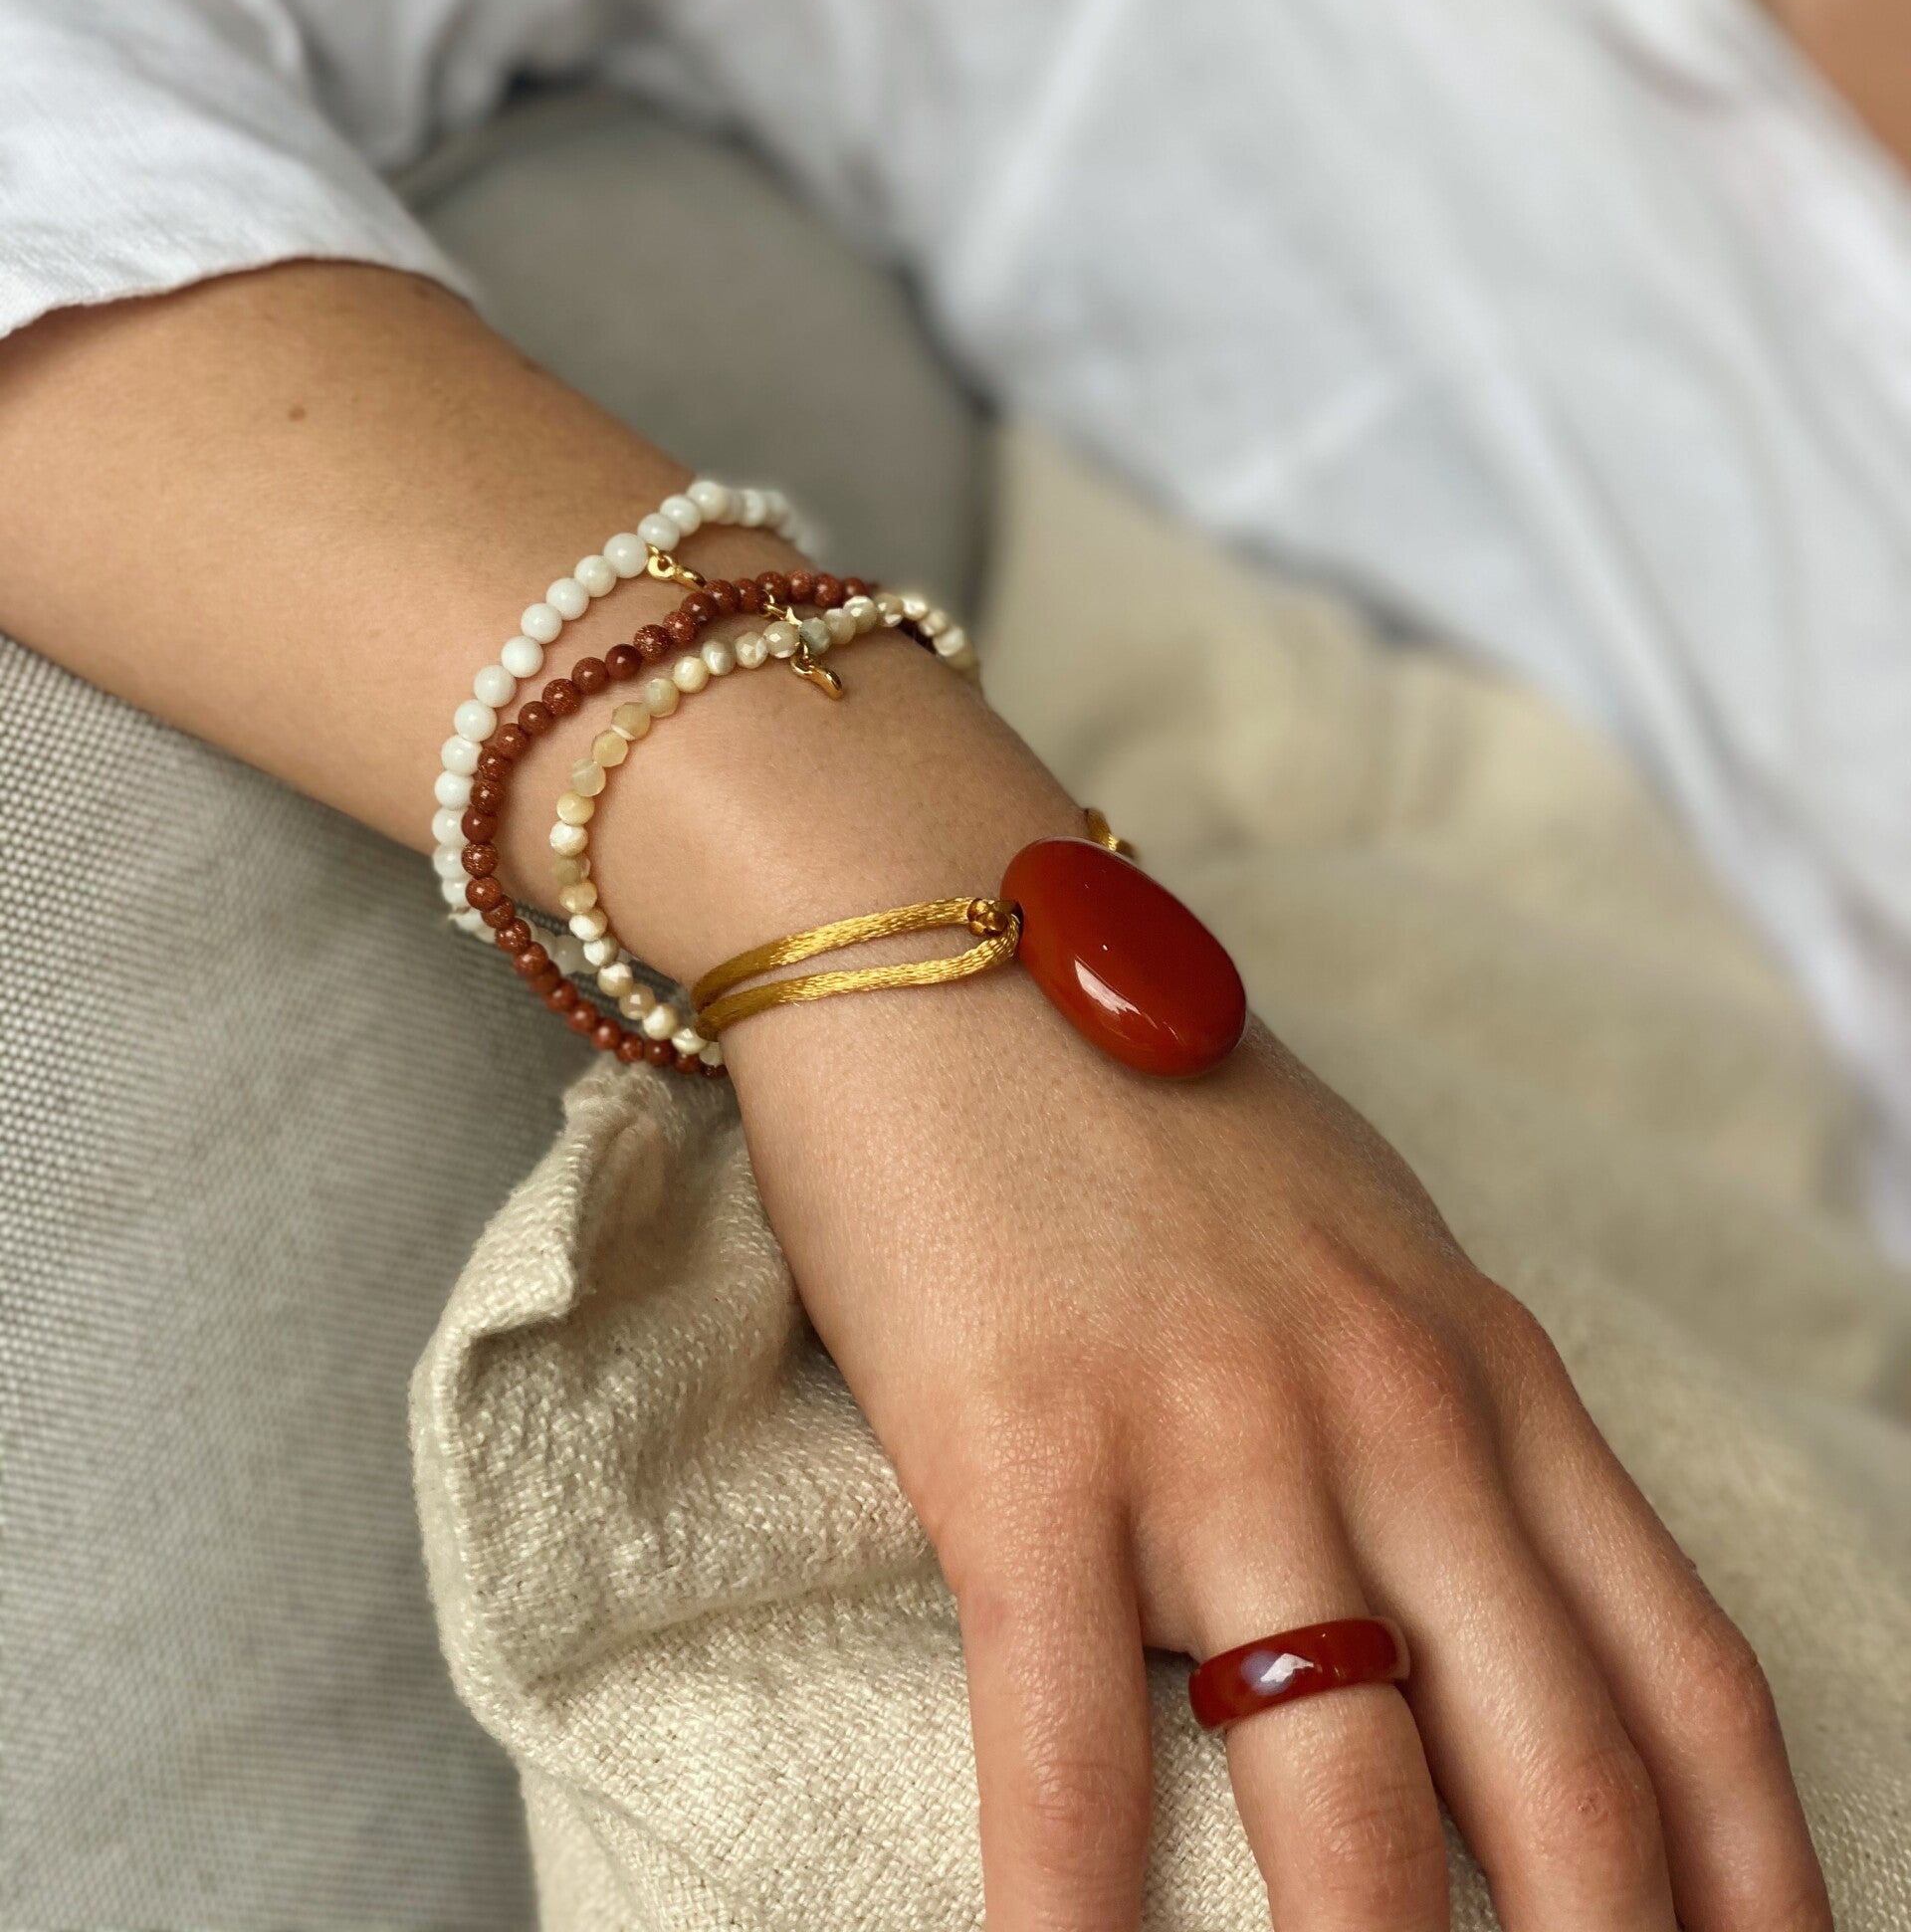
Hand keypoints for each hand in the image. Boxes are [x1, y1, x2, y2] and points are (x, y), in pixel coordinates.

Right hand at [627, 644, 1831, 1931]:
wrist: (946, 933)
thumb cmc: (1145, 1093)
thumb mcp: (1360, 1236)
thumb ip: (1440, 1402)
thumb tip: (1485, 1596)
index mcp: (1485, 1364)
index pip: (1683, 1675)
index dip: (1756, 1881)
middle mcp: (1393, 1406)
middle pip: (1563, 1777)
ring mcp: (1218, 1426)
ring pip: (1350, 1793)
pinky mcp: (1031, 1442)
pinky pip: (1072, 1733)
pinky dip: (1078, 1910)